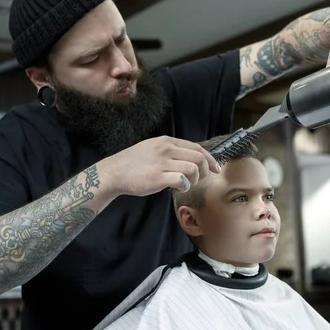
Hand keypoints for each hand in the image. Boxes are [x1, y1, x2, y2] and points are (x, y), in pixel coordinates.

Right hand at [100, 136, 220, 196]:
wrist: (114, 172)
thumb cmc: (133, 163)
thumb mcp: (152, 148)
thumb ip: (170, 151)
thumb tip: (191, 159)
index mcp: (166, 141)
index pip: (197, 147)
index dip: (210, 159)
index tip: (215, 168)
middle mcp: (166, 149)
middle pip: (199, 157)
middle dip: (205, 171)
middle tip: (200, 180)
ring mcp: (162, 163)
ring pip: (193, 169)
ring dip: (195, 180)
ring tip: (186, 184)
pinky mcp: (158, 177)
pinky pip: (182, 180)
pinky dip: (185, 186)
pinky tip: (178, 188)